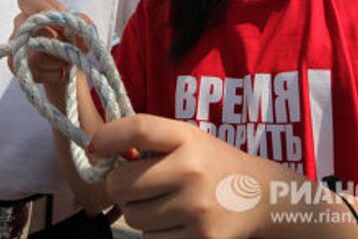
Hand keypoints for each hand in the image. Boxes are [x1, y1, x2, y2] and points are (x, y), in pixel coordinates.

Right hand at [11, 0, 91, 98]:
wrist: (66, 63)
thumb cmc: (72, 37)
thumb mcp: (83, 26)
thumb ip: (84, 24)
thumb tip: (79, 35)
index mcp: (35, 7)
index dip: (44, 9)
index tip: (64, 24)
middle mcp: (21, 22)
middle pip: (33, 30)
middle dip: (58, 42)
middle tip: (71, 46)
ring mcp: (14, 43)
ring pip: (35, 55)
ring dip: (58, 61)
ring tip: (67, 62)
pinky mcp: (14, 64)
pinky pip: (32, 72)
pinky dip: (52, 74)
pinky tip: (60, 72)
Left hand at [90, 114, 293, 238]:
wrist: (262, 196)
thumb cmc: (211, 163)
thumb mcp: (187, 140)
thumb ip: (149, 142)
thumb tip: (100, 154)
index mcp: (187, 137)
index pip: (138, 129)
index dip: (108, 137)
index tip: (95, 147)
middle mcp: (191, 170)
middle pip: (120, 184)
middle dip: (119, 186)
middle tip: (134, 185)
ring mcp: (196, 208)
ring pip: (133, 218)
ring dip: (138, 213)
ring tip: (163, 203)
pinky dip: (155, 234)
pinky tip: (176, 222)